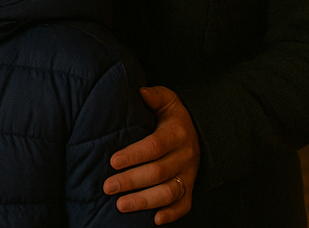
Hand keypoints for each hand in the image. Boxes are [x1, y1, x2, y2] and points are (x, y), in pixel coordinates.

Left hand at [103, 86, 199, 224]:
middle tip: (108, 187)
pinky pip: (185, 206)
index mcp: (177, 133)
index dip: (134, 155)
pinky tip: (155, 220)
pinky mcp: (191, 188)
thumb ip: (154, 95)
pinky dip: (171, 215)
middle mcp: (186, 156)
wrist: (199, 131)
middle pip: (158, 172)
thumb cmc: (172, 114)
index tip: (113, 161)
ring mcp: (189, 175)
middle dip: (131, 181)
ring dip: (145, 201)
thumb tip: (141, 92)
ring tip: (121, 205)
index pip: (154, 146)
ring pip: (169, 193)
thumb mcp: (167, 99)